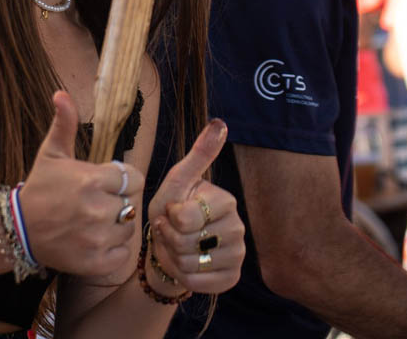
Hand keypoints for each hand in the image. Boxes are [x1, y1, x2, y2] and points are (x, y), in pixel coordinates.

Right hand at [19, 91, 143, 277]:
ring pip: (128, 229)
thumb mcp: (52, 153)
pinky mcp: (95, 261)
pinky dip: (112, 250)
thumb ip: (64, 124)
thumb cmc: (40, 188)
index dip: (122, 180)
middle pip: (131, 203)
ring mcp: (98, 238)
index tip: (106, 183)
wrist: (18, 229)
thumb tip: (61, 94)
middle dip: (117, 202)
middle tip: (96, 204)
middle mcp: (99, 209)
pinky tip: (95, 240)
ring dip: (116, 226)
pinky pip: (121, 255)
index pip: (133, 178)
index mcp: (93, 180)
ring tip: (94, 222)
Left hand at [148, 119, 242, 293]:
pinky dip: (182, 276)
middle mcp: (238, 228)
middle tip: (172, 232)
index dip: (168, 218)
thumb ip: (198, 155)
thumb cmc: (170, 210)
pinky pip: (197, 282)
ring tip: (177, 248)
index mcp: (226, 202)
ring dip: (174, 258)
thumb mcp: (178, 181)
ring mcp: (238, 255)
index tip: (171, 212)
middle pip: (187, 241)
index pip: (185, 217)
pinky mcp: (231, 279)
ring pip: (192, 263)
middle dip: (170, 238)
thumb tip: (220, 123)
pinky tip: (184, 265)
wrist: (168, 249)